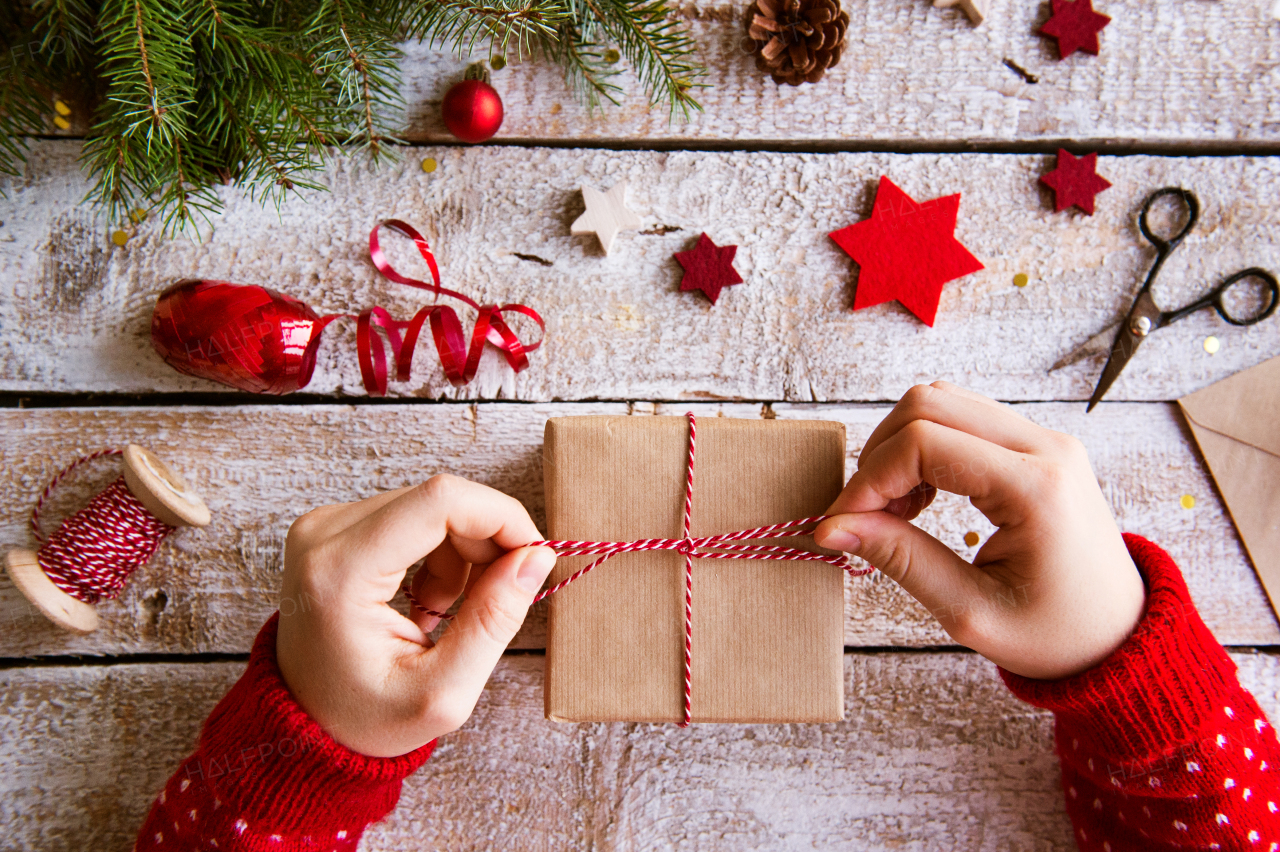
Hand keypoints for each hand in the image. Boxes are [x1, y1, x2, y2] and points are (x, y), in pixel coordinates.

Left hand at [276, 475, 555, 756]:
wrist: (304, 726)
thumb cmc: (367, 718)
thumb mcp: (443, 693)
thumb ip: (493, 622)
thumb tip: (536, 557)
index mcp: (340, 573)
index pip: (440, 501)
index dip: (502, 518)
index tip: (534, 558)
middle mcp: (323, 536)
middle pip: (438, 499)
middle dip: (486, 542)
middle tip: (497, 598)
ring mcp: (324, 526)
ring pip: (429, 505)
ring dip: (461, 553)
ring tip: (449, 612)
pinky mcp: (333, 527)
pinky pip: (411, 515)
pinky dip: (437, 552)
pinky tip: (427, 600)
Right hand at [813, 382, 1143, 679]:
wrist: (1120, 637)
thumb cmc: (1056, 635)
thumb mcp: (970, 611)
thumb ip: (900, 559)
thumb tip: (834, 528)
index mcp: (1036, 489)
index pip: (925, 443)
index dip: (869, 479)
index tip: (842, 523)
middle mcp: (1046, 447)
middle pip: (929, 403)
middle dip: (879, 455)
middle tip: (863, 515)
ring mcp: (1045, 439)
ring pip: (942, 401)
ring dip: (899, 447)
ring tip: (892, 510)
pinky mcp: (1037, 445)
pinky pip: (963, 418)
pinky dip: (924, 447)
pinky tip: (918, 498)